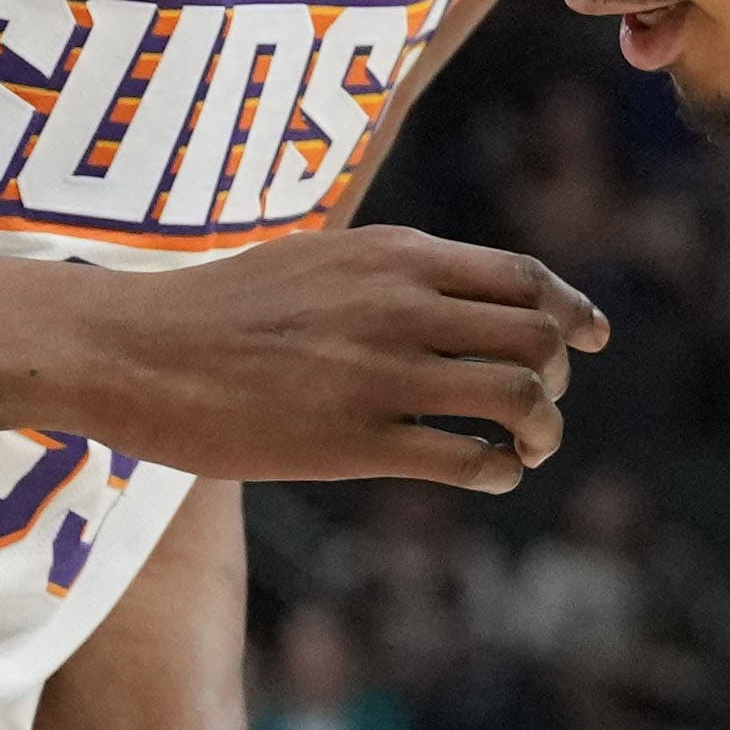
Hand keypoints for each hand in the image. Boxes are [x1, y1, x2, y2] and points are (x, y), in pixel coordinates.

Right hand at [75, 231, 605, 491]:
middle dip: (557, 375)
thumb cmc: (219, 309)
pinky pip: (466, 459)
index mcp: (394, 255)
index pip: (522, 277)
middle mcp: (400, 307)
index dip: (572, 310)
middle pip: (538, 338)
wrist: (136, 349)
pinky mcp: (353, 443)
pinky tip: (493, 474)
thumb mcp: (316, 256)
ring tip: (528, 448)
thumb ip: (388, 270)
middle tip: (541, 402)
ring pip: (518, 398)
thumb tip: (450, 289)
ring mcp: (380, 375)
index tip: (593, 337)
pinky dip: (499, 470)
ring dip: (542, 430)